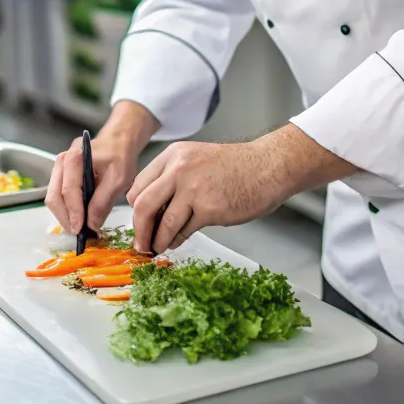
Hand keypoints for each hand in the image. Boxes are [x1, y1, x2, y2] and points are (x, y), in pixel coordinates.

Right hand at [46, 101, 158, 234]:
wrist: (118, 142)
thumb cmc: (120, 156)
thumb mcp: (118, 179)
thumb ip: (103, 202)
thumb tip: (91, 225)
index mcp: (76, 157)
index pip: (69, 190)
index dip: (74, 212)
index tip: (80, 229)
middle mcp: (63, 160)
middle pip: (54, 195)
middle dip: (65, 217)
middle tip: (78, 233)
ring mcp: (59, 167)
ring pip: (53, 197)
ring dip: (63, 215)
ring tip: (78, 228)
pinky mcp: (61, 175)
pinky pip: (57, 195)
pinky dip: (65, 209)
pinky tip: (77, 218)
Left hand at [127, 125, 357, 253]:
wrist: (267, 167)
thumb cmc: (234, 166)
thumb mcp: (195, 159)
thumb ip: (172, 178)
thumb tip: (151, 210)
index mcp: (173, 156)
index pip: (139, 185)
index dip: (135, 208)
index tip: (139, 221)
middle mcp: (179, 169)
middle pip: (142, 205)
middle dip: (138, 229)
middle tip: (140, 243)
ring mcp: (193, 188)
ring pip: (162, 222)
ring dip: (156, 241)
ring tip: (157, 248)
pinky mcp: (209, 208)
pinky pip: (183, 231)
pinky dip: (176, 241)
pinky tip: (176, 243)